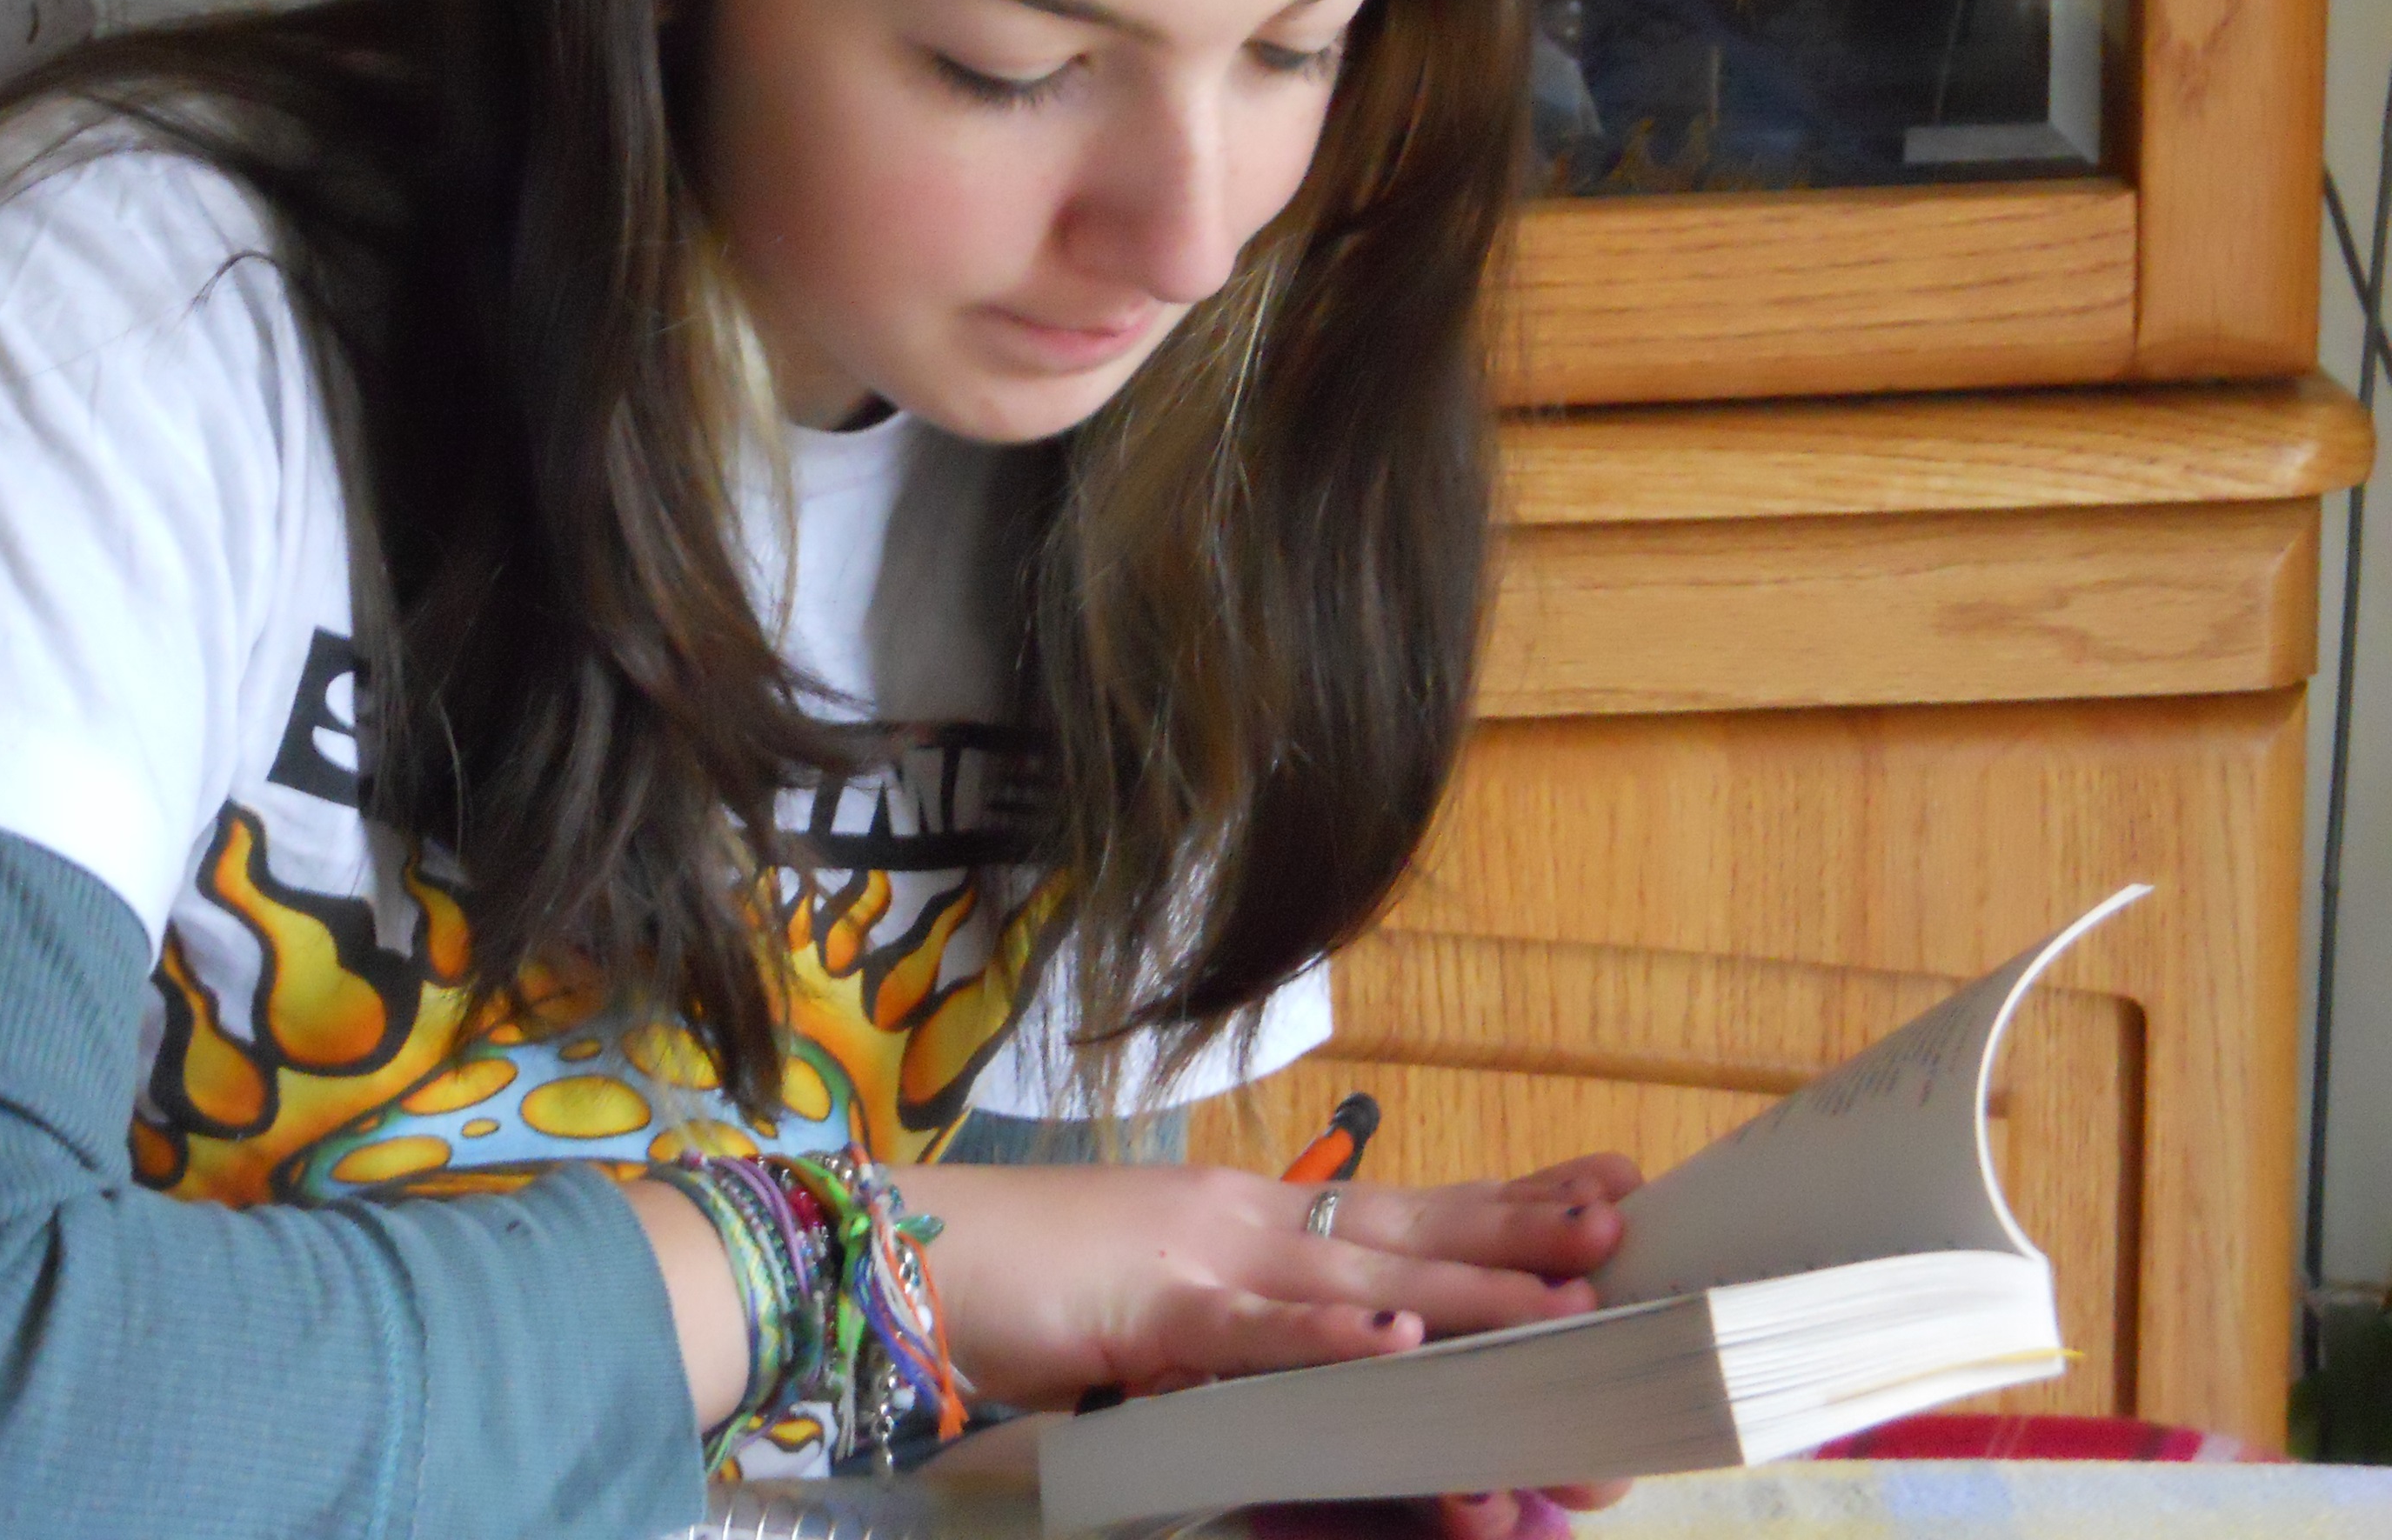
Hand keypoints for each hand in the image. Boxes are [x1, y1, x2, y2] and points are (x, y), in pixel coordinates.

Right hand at [900, 1148, 1640, 1409]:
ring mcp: (1203, 1258)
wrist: (914, 1256)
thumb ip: (1244, 1328)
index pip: (1402, 1209)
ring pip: (1361, 1274)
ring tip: (1566, 1291)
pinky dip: (1327, 1336)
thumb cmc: (1030, 1279)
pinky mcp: (1150, 1309)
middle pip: (1410, 1226)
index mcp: (1252, 1219)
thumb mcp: (1160, 1300)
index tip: (1602, 1185)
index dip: (1504, 1200)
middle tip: (1625, 1222)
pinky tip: (1395, 1338)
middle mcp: (1247, 1223)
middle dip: (1523, 1228)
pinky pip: (1255, 1331)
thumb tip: (1331, 1354)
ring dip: (1467, 1286)